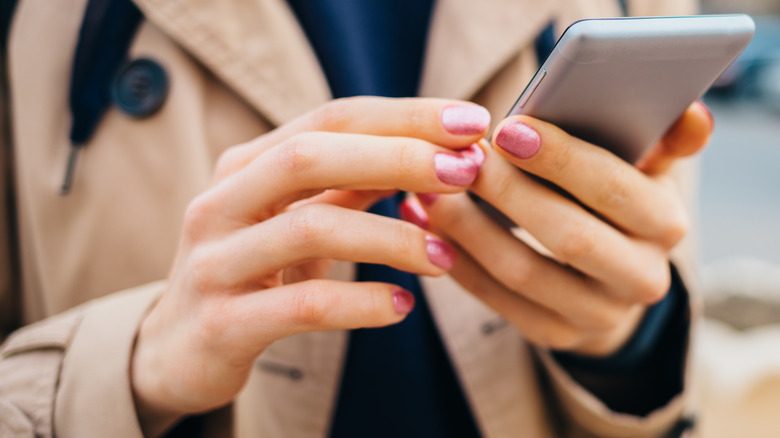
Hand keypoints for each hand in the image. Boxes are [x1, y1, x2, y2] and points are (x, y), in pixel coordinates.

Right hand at [130, 97, 489, 431]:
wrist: (177, 348)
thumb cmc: (250, 272)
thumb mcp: (294, 218)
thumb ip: (348, 186)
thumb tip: (430, 155)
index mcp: (245, 166)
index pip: (330, 120)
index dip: (403, 116)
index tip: (470, 122)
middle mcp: (222, 202)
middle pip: (311, 157)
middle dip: (398, 157)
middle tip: (465, 171)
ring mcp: (215, 261)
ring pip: (312, 228)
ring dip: (392, 239)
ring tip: (444, 257)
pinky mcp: (223, 322)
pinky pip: (303, 304)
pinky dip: (361, 302)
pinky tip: (401, 307)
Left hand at [404, 102, 711, 356]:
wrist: (609, 279)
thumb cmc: (615, 203)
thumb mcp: (643, 168)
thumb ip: (659, 140)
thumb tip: (689, 113)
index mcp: (665, 225)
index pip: (615, 189)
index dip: (560, 158)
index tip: (505, 128)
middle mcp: (641, 278)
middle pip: (567, 236)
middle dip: (507, 193)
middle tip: (459, 160)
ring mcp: (596, 315)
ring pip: (522, 271)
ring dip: (467, 228)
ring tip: (427, 190)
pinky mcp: (553, 334)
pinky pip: (495, 298)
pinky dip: (455, 259)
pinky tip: (424, 224)